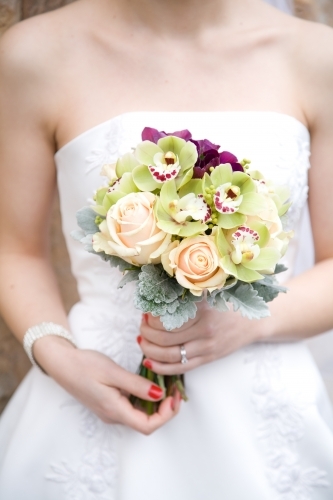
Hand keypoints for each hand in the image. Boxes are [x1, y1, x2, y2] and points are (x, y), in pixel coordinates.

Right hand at [33, 336, 181, 434]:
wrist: (61, 364)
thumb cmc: (84, 366)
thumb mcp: (113, 372)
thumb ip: (136, 385)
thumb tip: (159, 394)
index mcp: (114, 410)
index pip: (147, 426)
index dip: (166, 415)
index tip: (174, 396)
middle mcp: (114, 415)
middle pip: (146, 423)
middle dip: (166, 409)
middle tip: (175, 388)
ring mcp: (111, 411)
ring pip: (140, 415)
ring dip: (157, 403)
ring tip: (166, 383)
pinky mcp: (110, 403)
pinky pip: (133, 407)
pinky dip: (146, 398)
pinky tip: (151, 383)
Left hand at [139, 302, 264, 374]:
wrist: (255, 321)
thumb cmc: (228, 303)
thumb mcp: (210, 293)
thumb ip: (186, 294)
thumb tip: (156, 298)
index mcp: (203, 309)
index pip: (166, 318)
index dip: (150, 318)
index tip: (146, 312)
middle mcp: (205, 329)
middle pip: (164, 337)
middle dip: (146, 333)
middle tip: (142, 326)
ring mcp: (207, 347)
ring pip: (169, 355)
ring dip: (149, 350)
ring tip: (143, 341)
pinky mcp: (208, 359)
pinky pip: (180, 368)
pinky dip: (160, 367)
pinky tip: (150, 360)